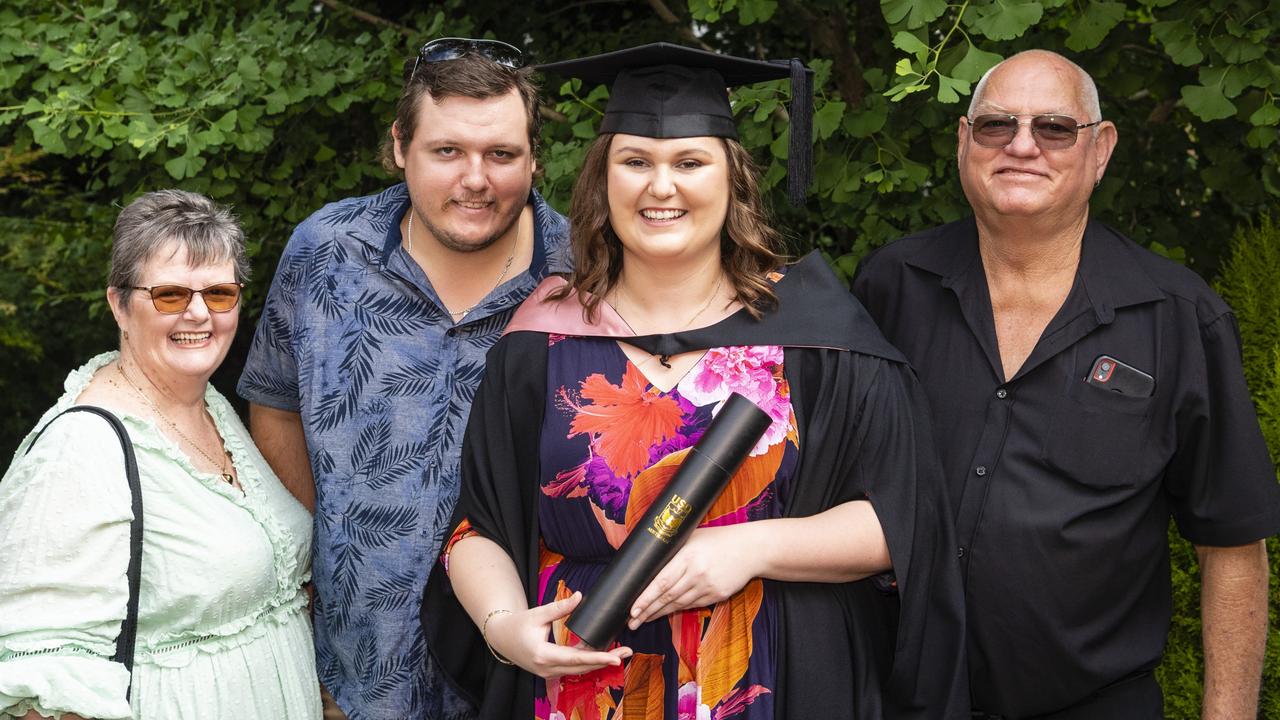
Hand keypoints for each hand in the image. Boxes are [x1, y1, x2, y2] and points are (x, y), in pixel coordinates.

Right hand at [486, 591, 631, 678]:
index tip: (616, 657)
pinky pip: (574, 667)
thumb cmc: (518, 624)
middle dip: (606, 660)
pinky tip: (604, 654)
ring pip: (580, 669)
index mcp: (544, 655)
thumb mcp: (537, 613)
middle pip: (583, 667)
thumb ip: (559, 607)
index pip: (576, 659)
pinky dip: (589, 661)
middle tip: (628, 652)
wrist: (501, 638)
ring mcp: (550, 672)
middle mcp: (548, 669)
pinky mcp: (552, 670)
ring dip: (600, 662)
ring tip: (622, 653)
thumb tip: (580, 596)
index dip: (598, 657)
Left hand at [628, 525, 761, 628]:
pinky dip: (677, 610)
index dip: (645, 598)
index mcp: (688, 556)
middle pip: (667, 597)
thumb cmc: (718, 539)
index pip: (661, 582)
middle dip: (647, 611)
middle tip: (631, 621)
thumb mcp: (692, 536)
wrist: (751, 549)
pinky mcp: (718, 596)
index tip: (632, 608)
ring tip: (643, 619)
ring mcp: (708, 586)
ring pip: (679, 604)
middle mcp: (697, 573)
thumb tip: (647, 561)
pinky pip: (693, 605)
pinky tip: (665, 613)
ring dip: (659, 613)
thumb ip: (673, 550)